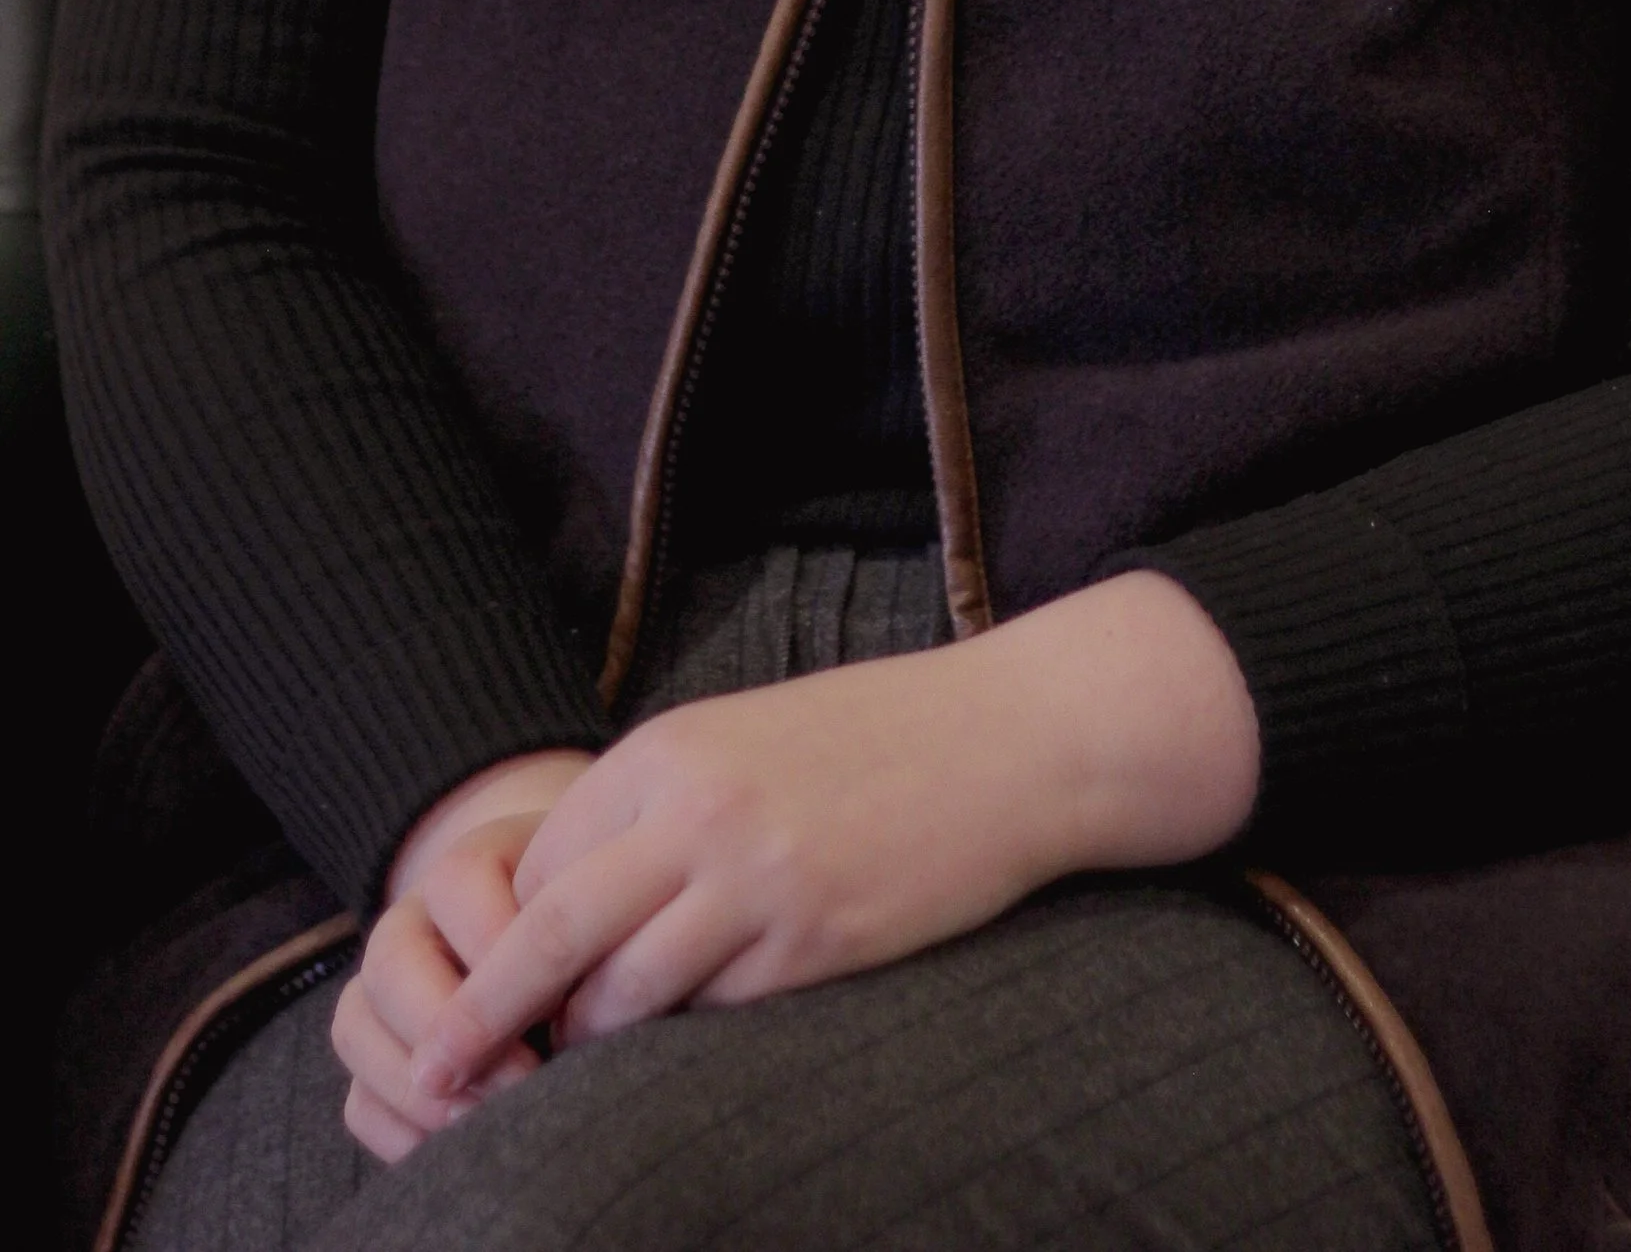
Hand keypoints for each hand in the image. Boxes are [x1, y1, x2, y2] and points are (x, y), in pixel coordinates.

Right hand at [330, 749, 598, 1160]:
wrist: (560, 949)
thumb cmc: (591, 927)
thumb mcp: (597, 903)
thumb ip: (588, 927)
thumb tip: (597, 998)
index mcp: (468, 867)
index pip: (458, 882)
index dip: (501, 946)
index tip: (557, 1005)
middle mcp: (409, 922)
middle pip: (390, 962)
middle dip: (452, 1027)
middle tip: (521, 1077)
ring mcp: (381, 994)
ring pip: (355, 1029)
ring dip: (415, 1088)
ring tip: (484, 1123)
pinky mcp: (377, 1064)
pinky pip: (356, 1102)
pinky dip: (397, 1134)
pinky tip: (453, 1154)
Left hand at [410, 570, 1258, 1097]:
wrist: (1011, 738)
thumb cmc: (877, 738)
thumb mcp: (747, 740)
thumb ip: (662, 807)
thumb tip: (575, 897)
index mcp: (671, 751)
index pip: (538, 860)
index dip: (502, 934)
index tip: (481, 988)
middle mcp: (698, 812)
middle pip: (548, 935)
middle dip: (481, 1017)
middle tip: (432, 1079)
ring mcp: (757, 881)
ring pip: (621, 994)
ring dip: (589, 1044)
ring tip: (574, 1076)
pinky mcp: (814, 943)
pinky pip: (711, 1017)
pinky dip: (682, 1042)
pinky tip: (680, 1054)